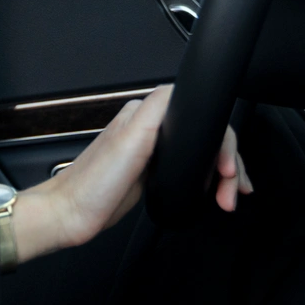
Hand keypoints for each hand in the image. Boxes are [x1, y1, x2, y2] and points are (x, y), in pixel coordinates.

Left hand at [7, 86, 252, 264]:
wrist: (71, 215)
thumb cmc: (93, 183)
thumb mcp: (131, 138)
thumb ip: (156, 110)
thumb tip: (183, 89)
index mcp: (145, 114)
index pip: (200, 112)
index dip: (222, 138)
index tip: (226, 166)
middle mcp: (150, 128)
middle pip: (205, 136)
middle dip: (228, 163)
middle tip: (233, 189)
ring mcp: (152, 151)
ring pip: (201, 154)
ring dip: (222, 175)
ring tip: (229, 197)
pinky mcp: (152, 172)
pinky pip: (191, 169)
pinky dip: (209, 180)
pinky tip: (218, 191)